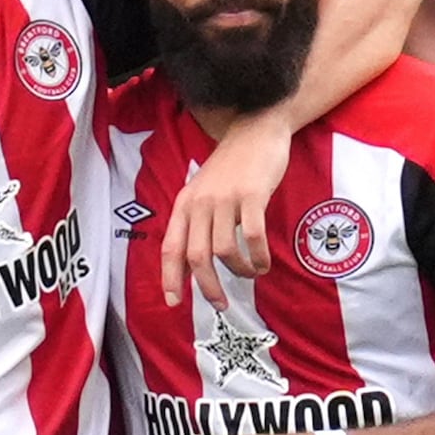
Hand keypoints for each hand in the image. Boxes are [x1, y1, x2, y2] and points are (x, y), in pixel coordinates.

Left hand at [161, 111, 290, 310]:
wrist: (256, 129)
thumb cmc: (231, 167)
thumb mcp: (204, 193)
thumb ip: (196, 225)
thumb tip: (191, 267)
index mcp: (185, 204)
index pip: (170, 247)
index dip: (170, 277)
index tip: (174, 302)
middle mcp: (201, 202)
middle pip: (196, 255)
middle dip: (208, 286)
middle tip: (220, 304)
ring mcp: (226, 198)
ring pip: (224, 249)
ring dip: (239, 271)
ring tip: (250, 273)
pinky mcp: (252, 195)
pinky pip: (252, 236)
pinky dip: (258, 257)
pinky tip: (263, 263)